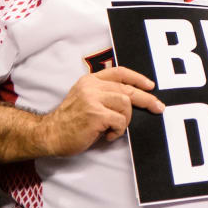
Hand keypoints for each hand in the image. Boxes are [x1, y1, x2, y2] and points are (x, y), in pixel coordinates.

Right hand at [38, 67, 164, 156]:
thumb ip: (104, 94)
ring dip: (125, 120)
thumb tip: (132, 99)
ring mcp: (93, 99)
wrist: (49, 135)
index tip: (150, 85)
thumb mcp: (85, 99)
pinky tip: (107, 135)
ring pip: (126, 105)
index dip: (137, 78)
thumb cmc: (69, 122)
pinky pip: (120, 121)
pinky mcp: (95, 114)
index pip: (119, 72)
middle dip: (147, 99)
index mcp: (90, 81)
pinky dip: (118, 131)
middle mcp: (92, 87)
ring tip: (113, 129)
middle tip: (158, 107)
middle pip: (128, 89)